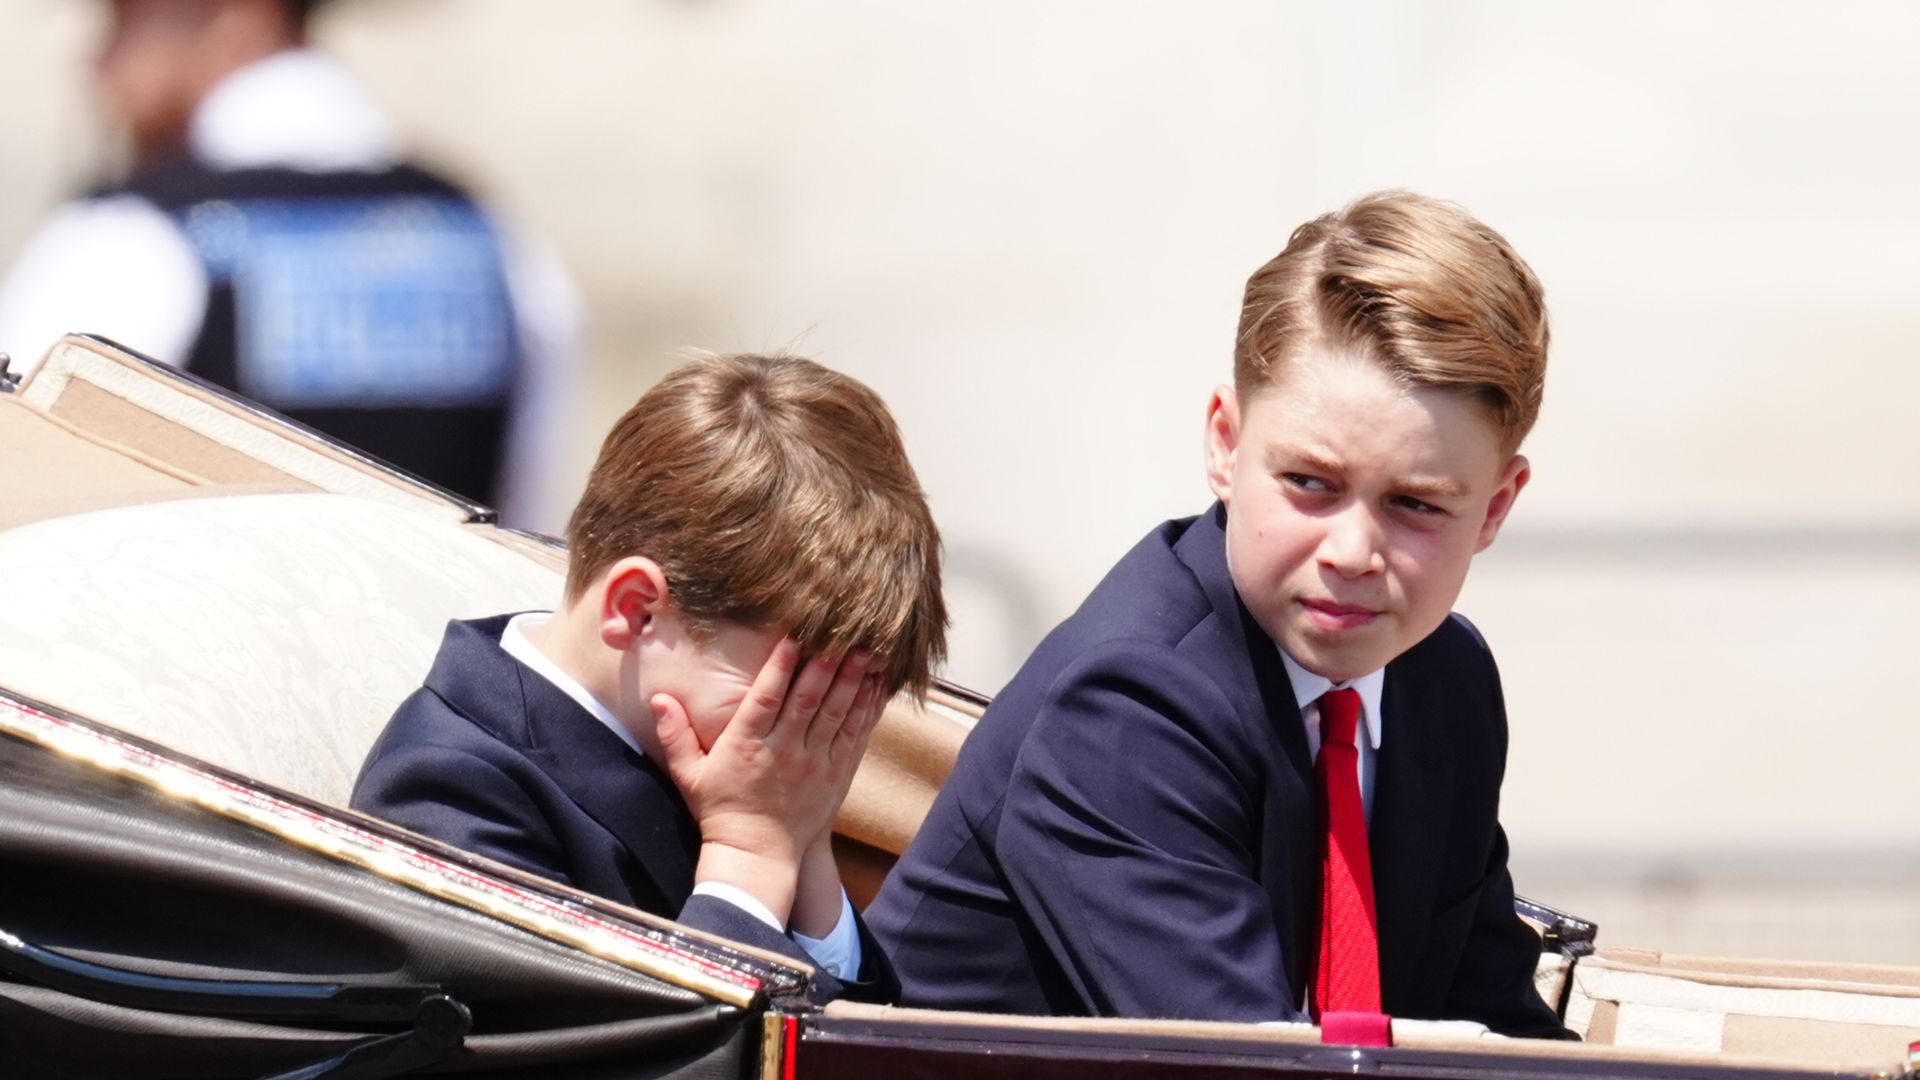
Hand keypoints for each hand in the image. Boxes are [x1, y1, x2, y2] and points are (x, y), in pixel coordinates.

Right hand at [652, 642, 882, 923]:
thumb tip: (658, 698)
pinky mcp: (835, 775)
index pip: (766, 698)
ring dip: (853, 681)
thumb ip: (675, 735)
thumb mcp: (688, 775)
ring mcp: (814, 763)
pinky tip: (878, 686)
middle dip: (826, 664)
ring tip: (868, 650)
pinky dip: (866, 710)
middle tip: (843, 632)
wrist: (756, 856)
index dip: (781, 666)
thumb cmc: (720, 810)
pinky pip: (854, 737)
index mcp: (747, 745)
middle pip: (808, 700)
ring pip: (836, 714)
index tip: (794, 636)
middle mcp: (783, 751)